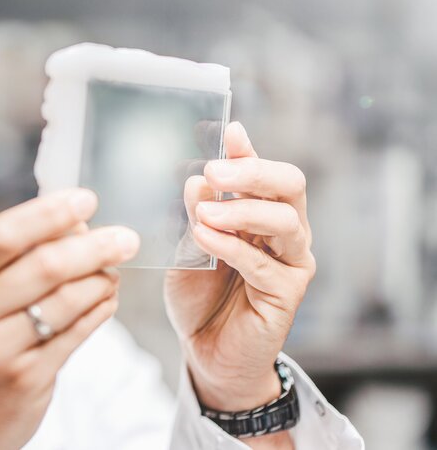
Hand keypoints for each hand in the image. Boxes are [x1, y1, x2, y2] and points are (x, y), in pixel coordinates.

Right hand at [0, 189, 138, 448]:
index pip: (2, 236)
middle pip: (43, 266)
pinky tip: (107, 299)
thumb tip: (74, 223)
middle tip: (126, 238)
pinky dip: (100, 310)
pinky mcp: (25, 379)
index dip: (49, 213)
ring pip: (68, 300)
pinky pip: (77, 334)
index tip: (85, 200)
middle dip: (93, 246)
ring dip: (101, 280)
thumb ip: (10, 261)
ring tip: (112, 272)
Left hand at [165, 122, 314, 416]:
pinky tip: (205, 237)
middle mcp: (284, 232)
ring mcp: (292, 261)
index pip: (262, 171)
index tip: (226, 130)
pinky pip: (263, 264)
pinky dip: (232, 247)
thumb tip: (197, 179)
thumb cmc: (199, 295)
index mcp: (260, 212)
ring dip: (242, 210)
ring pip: (285, 221)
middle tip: (214, 168)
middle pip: (289, 185)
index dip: (247, 149)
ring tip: (205, 212)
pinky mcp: (287, 293)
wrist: (206, 351)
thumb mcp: (188, 246)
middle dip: (253, 171)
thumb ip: (195, 214)